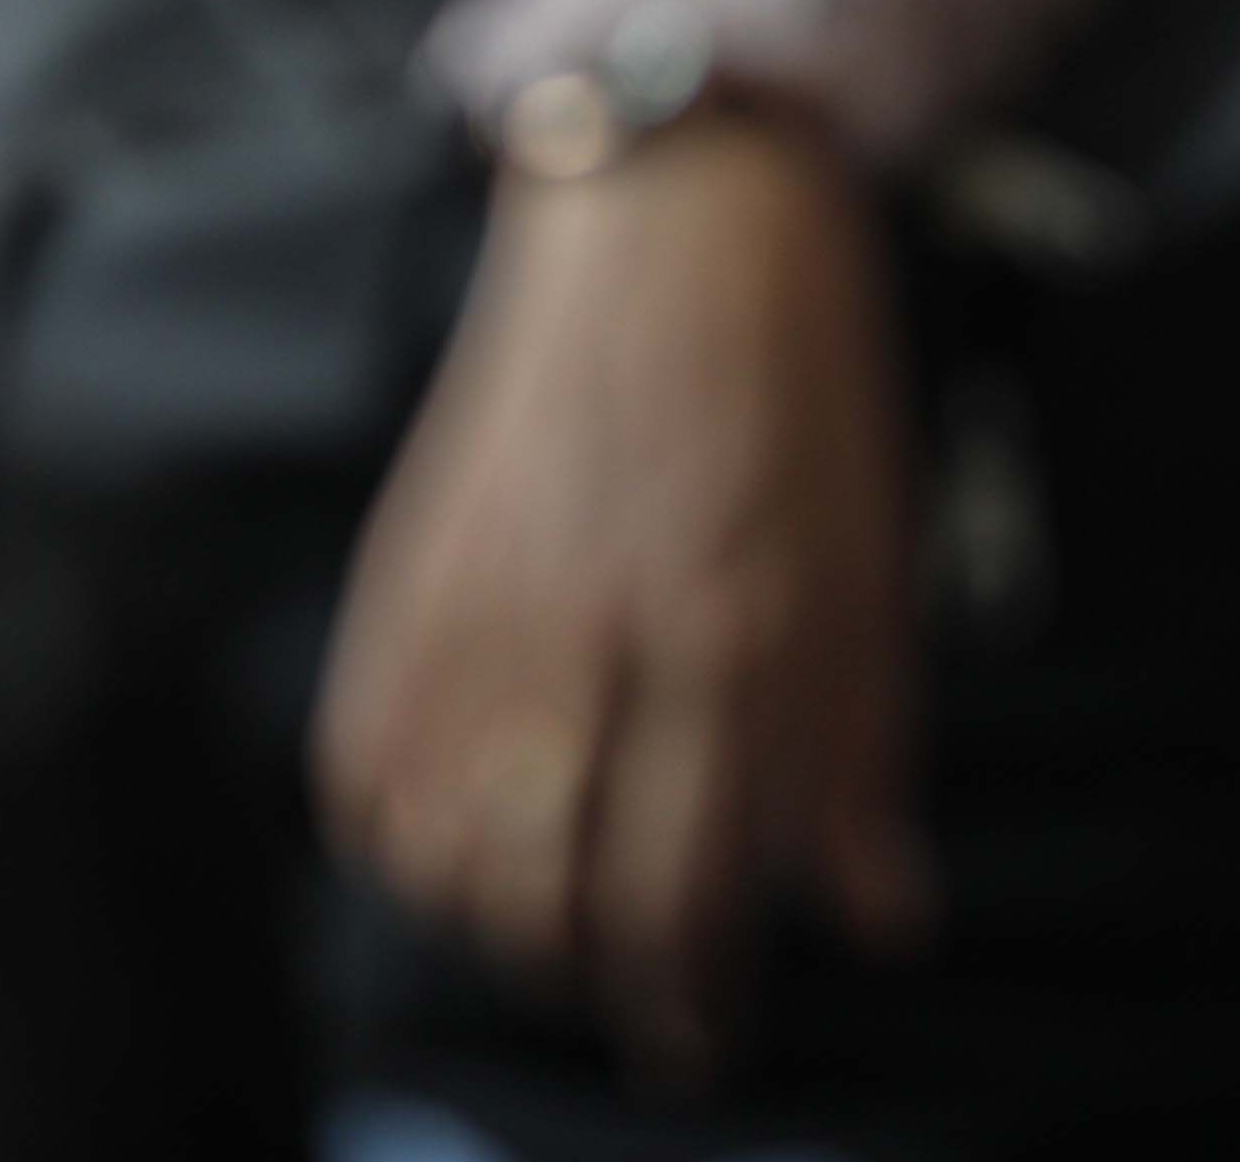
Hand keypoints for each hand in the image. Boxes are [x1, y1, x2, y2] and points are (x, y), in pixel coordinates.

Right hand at [310, 108, 931, 1084]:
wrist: (675, 208)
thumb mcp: (876, 568)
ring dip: (490, 923)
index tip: (697, 1031)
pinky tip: (455, 836)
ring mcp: (483, 601)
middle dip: (591, 981)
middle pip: (547, 900)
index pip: (679, 896)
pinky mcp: (410, 568)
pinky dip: (397, 835)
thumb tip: (875, 918)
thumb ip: (859, 753)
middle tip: (629, 992)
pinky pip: (363, 764)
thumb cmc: (801, 386)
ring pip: (440, 852)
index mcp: (731, 637)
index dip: (686, 999)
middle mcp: (592, 635)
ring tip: (545, 921)